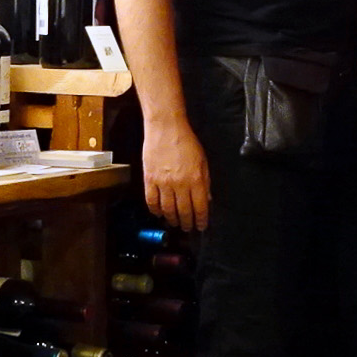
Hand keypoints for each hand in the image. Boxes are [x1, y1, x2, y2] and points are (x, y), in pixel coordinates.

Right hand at [143, 115, 211, 230]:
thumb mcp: (203, 161)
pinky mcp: (149, 179)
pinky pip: (151, 201)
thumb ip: (205, 182)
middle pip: (184, 211)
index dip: (201, 219)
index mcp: (196, 179)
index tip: (201, 226)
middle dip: (187, 223)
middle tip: (187, 228)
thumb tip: (207, 200)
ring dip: (172, 219)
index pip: (200, 207)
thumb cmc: (187, 143)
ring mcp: (163, 183)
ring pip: (167, 209)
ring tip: (174, 223)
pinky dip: (155, 210)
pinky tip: (159, 214)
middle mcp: (180, 184)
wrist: (165, 128)